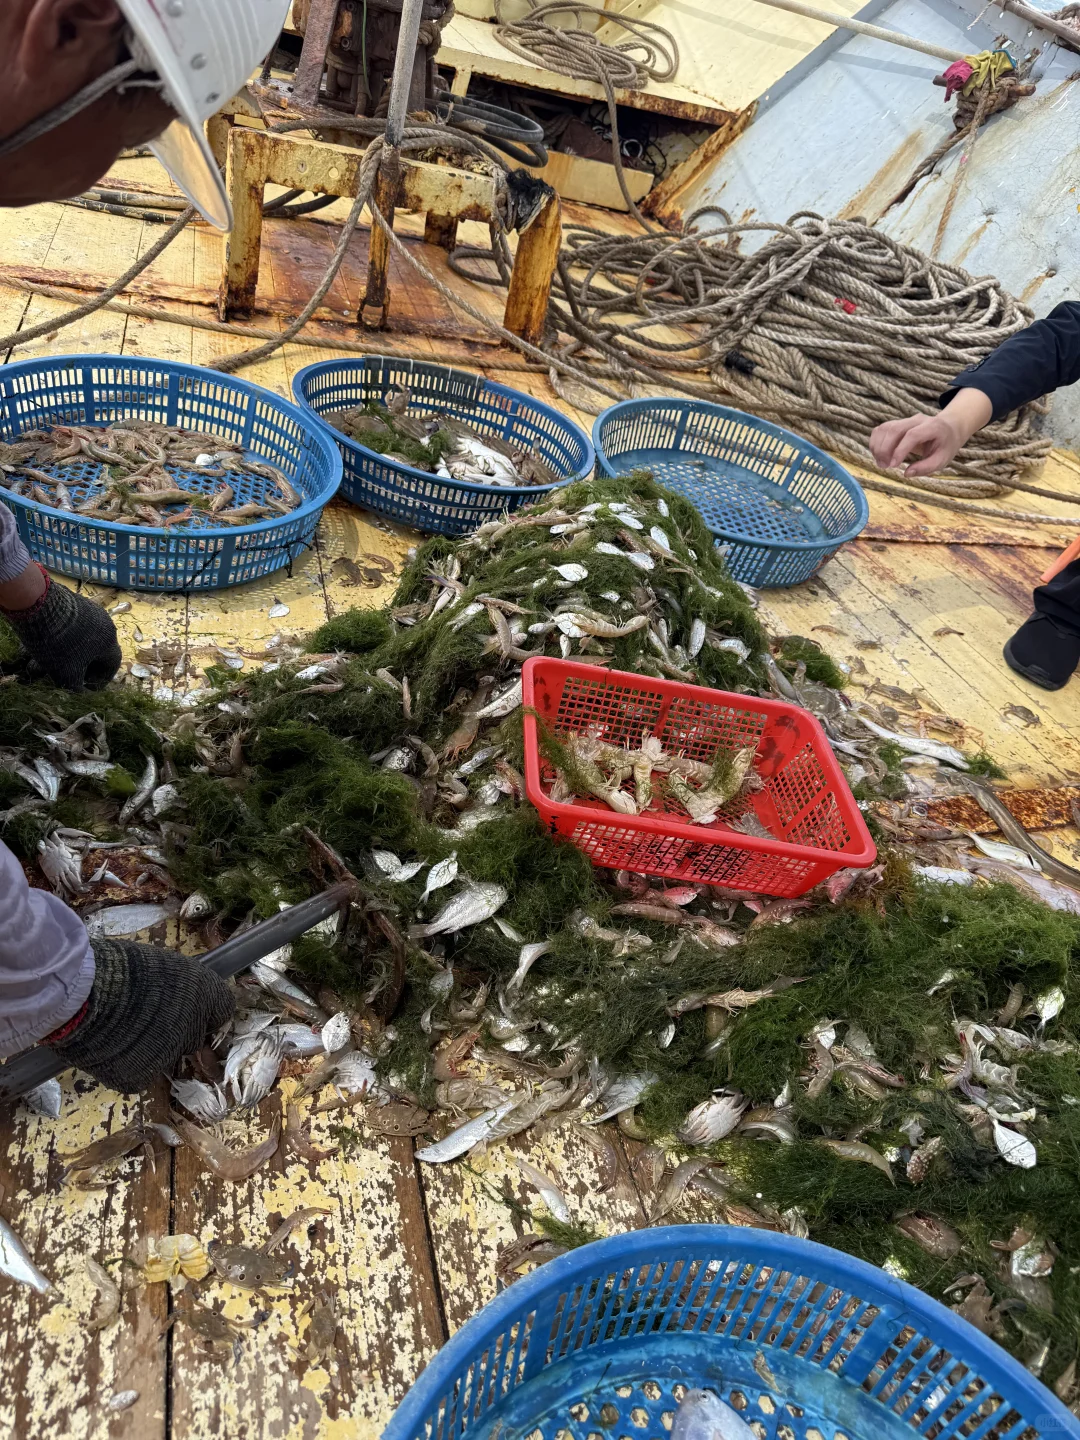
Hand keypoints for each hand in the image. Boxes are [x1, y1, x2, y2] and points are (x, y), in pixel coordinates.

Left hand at [1, 566, 121, 689]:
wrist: (41, 608)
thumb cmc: (60, 646)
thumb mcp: (66, 674)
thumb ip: (76, 687)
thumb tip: (80, 692)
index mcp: (109, 642)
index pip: (111, 665)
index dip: (100, 680)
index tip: (88, 688)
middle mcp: (105, 624)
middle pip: (97, 650)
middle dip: (84, 665)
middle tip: (72, 674)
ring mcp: (90, 610)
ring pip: (83, 637)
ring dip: (72, 651)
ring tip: (55, 658)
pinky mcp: (74, 601)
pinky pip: (73, 624)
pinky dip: (64, 637)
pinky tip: (49, 641)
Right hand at [47, 939, 234, 1092]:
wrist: (92, 994)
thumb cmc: (125, 967)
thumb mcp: (165, 962)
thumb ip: (182, 984)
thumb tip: (182, 996)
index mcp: (208, 994)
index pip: (221, 1009)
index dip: (203, 1009)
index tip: (188, 1007)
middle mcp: (197, 1029)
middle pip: (193, 1035)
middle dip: (176, 1029)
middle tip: (147, 1016)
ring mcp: (170, 1056)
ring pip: (164, 1055)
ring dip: (150, 1047)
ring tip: (122, 1029)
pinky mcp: (140, 1078)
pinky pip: (138, 1073)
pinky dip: (127, 1064)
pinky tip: (111, 1047)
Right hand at [869, 389, 992, 477]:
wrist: (948, 429)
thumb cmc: (945, 446)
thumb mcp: (942, 460)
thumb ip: (926, 467)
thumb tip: (906, 473)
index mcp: (932, 427)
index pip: (912, 435)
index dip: (900, 449)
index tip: (894, 465)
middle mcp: (917, 420)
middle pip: (894, 429)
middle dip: (885, 449)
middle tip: (884, 466)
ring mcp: (905, 420)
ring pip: (885, 428)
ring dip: (878, 446)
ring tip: (881, 463)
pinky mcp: (897, 423)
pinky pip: (881, 429)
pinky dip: (875, 442)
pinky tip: (878, 455)